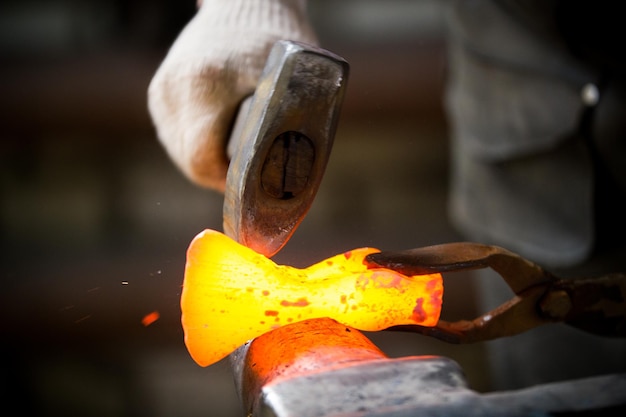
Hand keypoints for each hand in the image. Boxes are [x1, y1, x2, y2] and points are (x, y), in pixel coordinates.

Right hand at [148, 0, 316, 191]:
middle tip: (249, 178)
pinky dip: (195, 145)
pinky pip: (175, 135)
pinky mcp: (159, 90)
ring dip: (206, 162)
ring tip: (235, 161)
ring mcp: (163, 90)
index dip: (228, 184)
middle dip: (220, 177)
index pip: (202, 161)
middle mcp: (175, 89)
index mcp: (205, 87)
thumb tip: (286, 180)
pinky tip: (217, 143)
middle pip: (189, 161)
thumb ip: (287, 128)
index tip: (251, 187)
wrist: (245, 3)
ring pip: (179, 151)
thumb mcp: (293, 82)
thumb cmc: (277, 40)